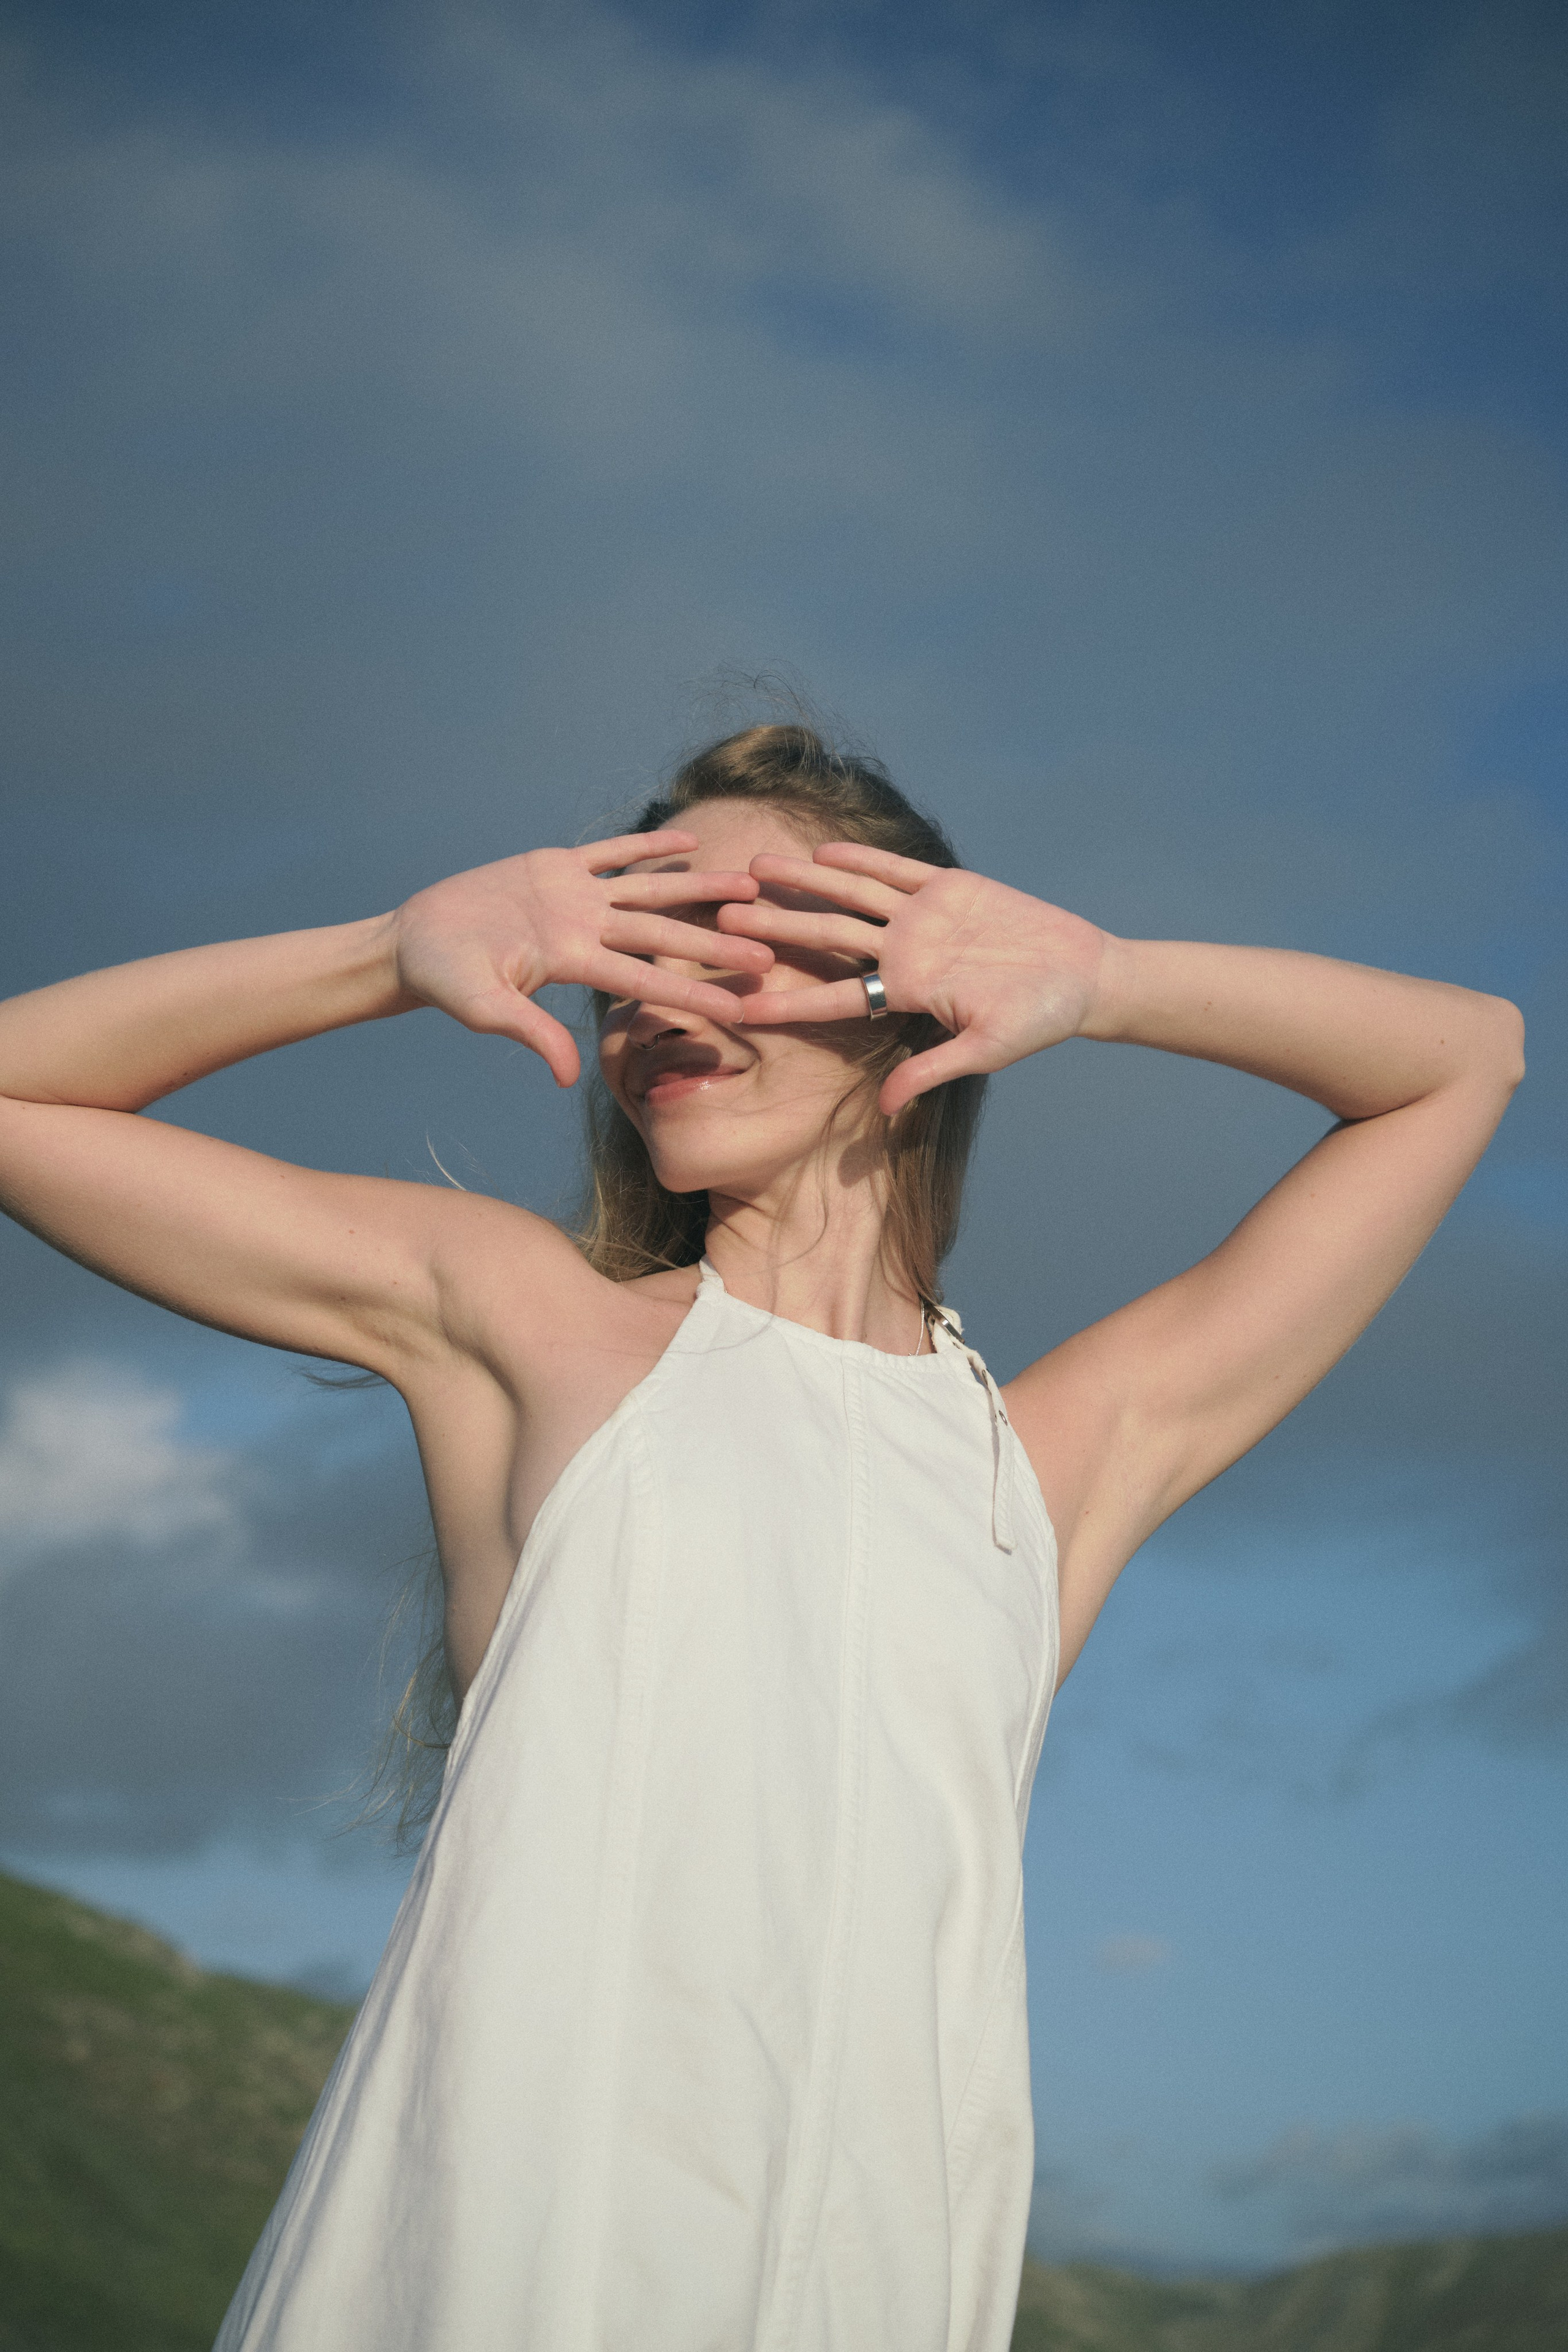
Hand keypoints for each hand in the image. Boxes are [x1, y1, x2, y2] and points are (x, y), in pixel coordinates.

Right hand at [391, 832, 772, 1086]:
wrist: (417, 944)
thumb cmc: (448, 981)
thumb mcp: (486, 1010)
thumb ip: (532, 1033)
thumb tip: (569, 1078)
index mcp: (575, 961)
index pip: (647, 977)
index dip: (697, 990)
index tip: (745, 1003)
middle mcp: (586, 928)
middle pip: (664, 933)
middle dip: (717, 942)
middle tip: (773, 950)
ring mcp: (575, 896)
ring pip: (650, 889)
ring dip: (698, 886)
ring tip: (749, 882)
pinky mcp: (556, 865)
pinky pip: (611, 852)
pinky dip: (647, 844)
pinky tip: (689, 841)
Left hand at [717, 842, 1108, 1112]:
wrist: (1080, 976)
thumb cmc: (1036, 1020)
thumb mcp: (984, 1050)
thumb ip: (930, 1072)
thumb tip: (883, 1108)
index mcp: (904, 993)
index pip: (835, 998)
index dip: (789, 1001)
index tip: (741, 1006)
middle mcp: (902, 953)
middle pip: (826, 938)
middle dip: (776, 928)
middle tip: (721, 919)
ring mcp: (921, 918)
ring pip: (849, 898)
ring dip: (804, 883)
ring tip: (754, 868)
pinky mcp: (947, 886)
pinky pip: (895, 871)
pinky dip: (861, 860)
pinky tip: (821, 852)